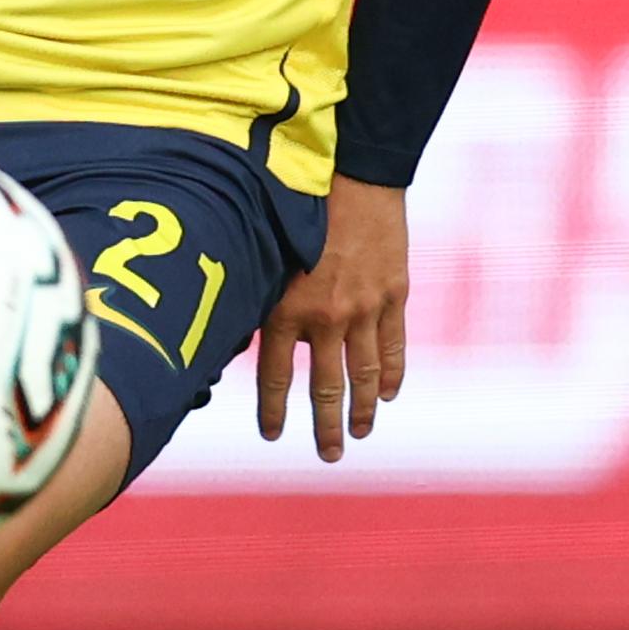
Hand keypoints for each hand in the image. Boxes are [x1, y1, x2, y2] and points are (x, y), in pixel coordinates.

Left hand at [256, 175, 408, 463]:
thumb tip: (234, 336)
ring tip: (358, 433)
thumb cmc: (300, 210)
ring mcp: (365, 308)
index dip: (271, 409)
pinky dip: (393, 375)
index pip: (275, 375)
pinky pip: (395, 346)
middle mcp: (327, 315)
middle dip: (325, 426)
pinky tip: (387, 395)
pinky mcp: (394, 295)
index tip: (271, 435)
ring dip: (362, 409)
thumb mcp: (268, 253)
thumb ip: (257, 298)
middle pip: (326, 387)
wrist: (356, 174)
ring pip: (366, 374)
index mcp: (287, 308)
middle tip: (328, 455)